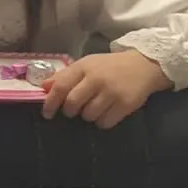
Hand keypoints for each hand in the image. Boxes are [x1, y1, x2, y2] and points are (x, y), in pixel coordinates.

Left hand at [43, 50, 169, 128]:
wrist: (143, 65)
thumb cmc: (110, 66)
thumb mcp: (86, 64)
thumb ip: (65, 75)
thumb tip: (44, 87)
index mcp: (84, 67)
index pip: (61, 86)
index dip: (50, 102)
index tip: (47, 113)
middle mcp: (96, 79)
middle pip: (72, 104)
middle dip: (69, 111)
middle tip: (74, 110)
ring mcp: (111, 92)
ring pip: (88, 115)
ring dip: (87, 116)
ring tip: (93, 108)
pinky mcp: (125, 104)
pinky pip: (105, 122)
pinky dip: (102, 122)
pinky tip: (106, 113)